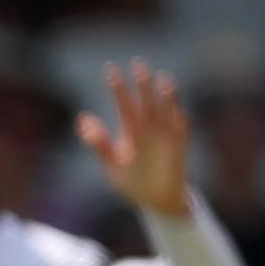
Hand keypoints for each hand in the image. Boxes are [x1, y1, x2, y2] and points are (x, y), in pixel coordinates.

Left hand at [79, 61, 192, 217]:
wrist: (155, 201)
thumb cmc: (132, 181)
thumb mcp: (111, 163)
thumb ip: (98, 142)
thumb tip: (82, 119)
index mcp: (132, 131)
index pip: (124, 105)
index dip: (119, 89)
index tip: (111, 70)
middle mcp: (150, 129)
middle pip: (146, 103)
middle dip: (142, 85)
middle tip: (138, 64)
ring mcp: (166, 137)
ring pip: (165, 112)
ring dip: (165, 98)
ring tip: (162, 81)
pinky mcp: (179, 148)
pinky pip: (181, 132)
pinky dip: (180, 122)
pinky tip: (177, 113)